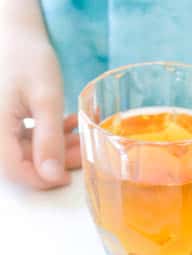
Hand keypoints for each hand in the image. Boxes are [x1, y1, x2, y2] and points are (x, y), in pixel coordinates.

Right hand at [0, 26, 79, 188]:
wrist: (15, 34)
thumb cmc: (28, 57)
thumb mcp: (46, 100)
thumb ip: (50, 140)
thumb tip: (54, 178)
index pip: (16, 170)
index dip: (43, 179)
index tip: (68, 177)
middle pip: (22, 162)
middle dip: (54, 162)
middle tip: (81, 151)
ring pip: (26, 153)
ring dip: (55, 149)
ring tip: (79, 136)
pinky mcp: (4, 122)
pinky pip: (25, 140)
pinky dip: (47, 137)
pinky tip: (67, 125)